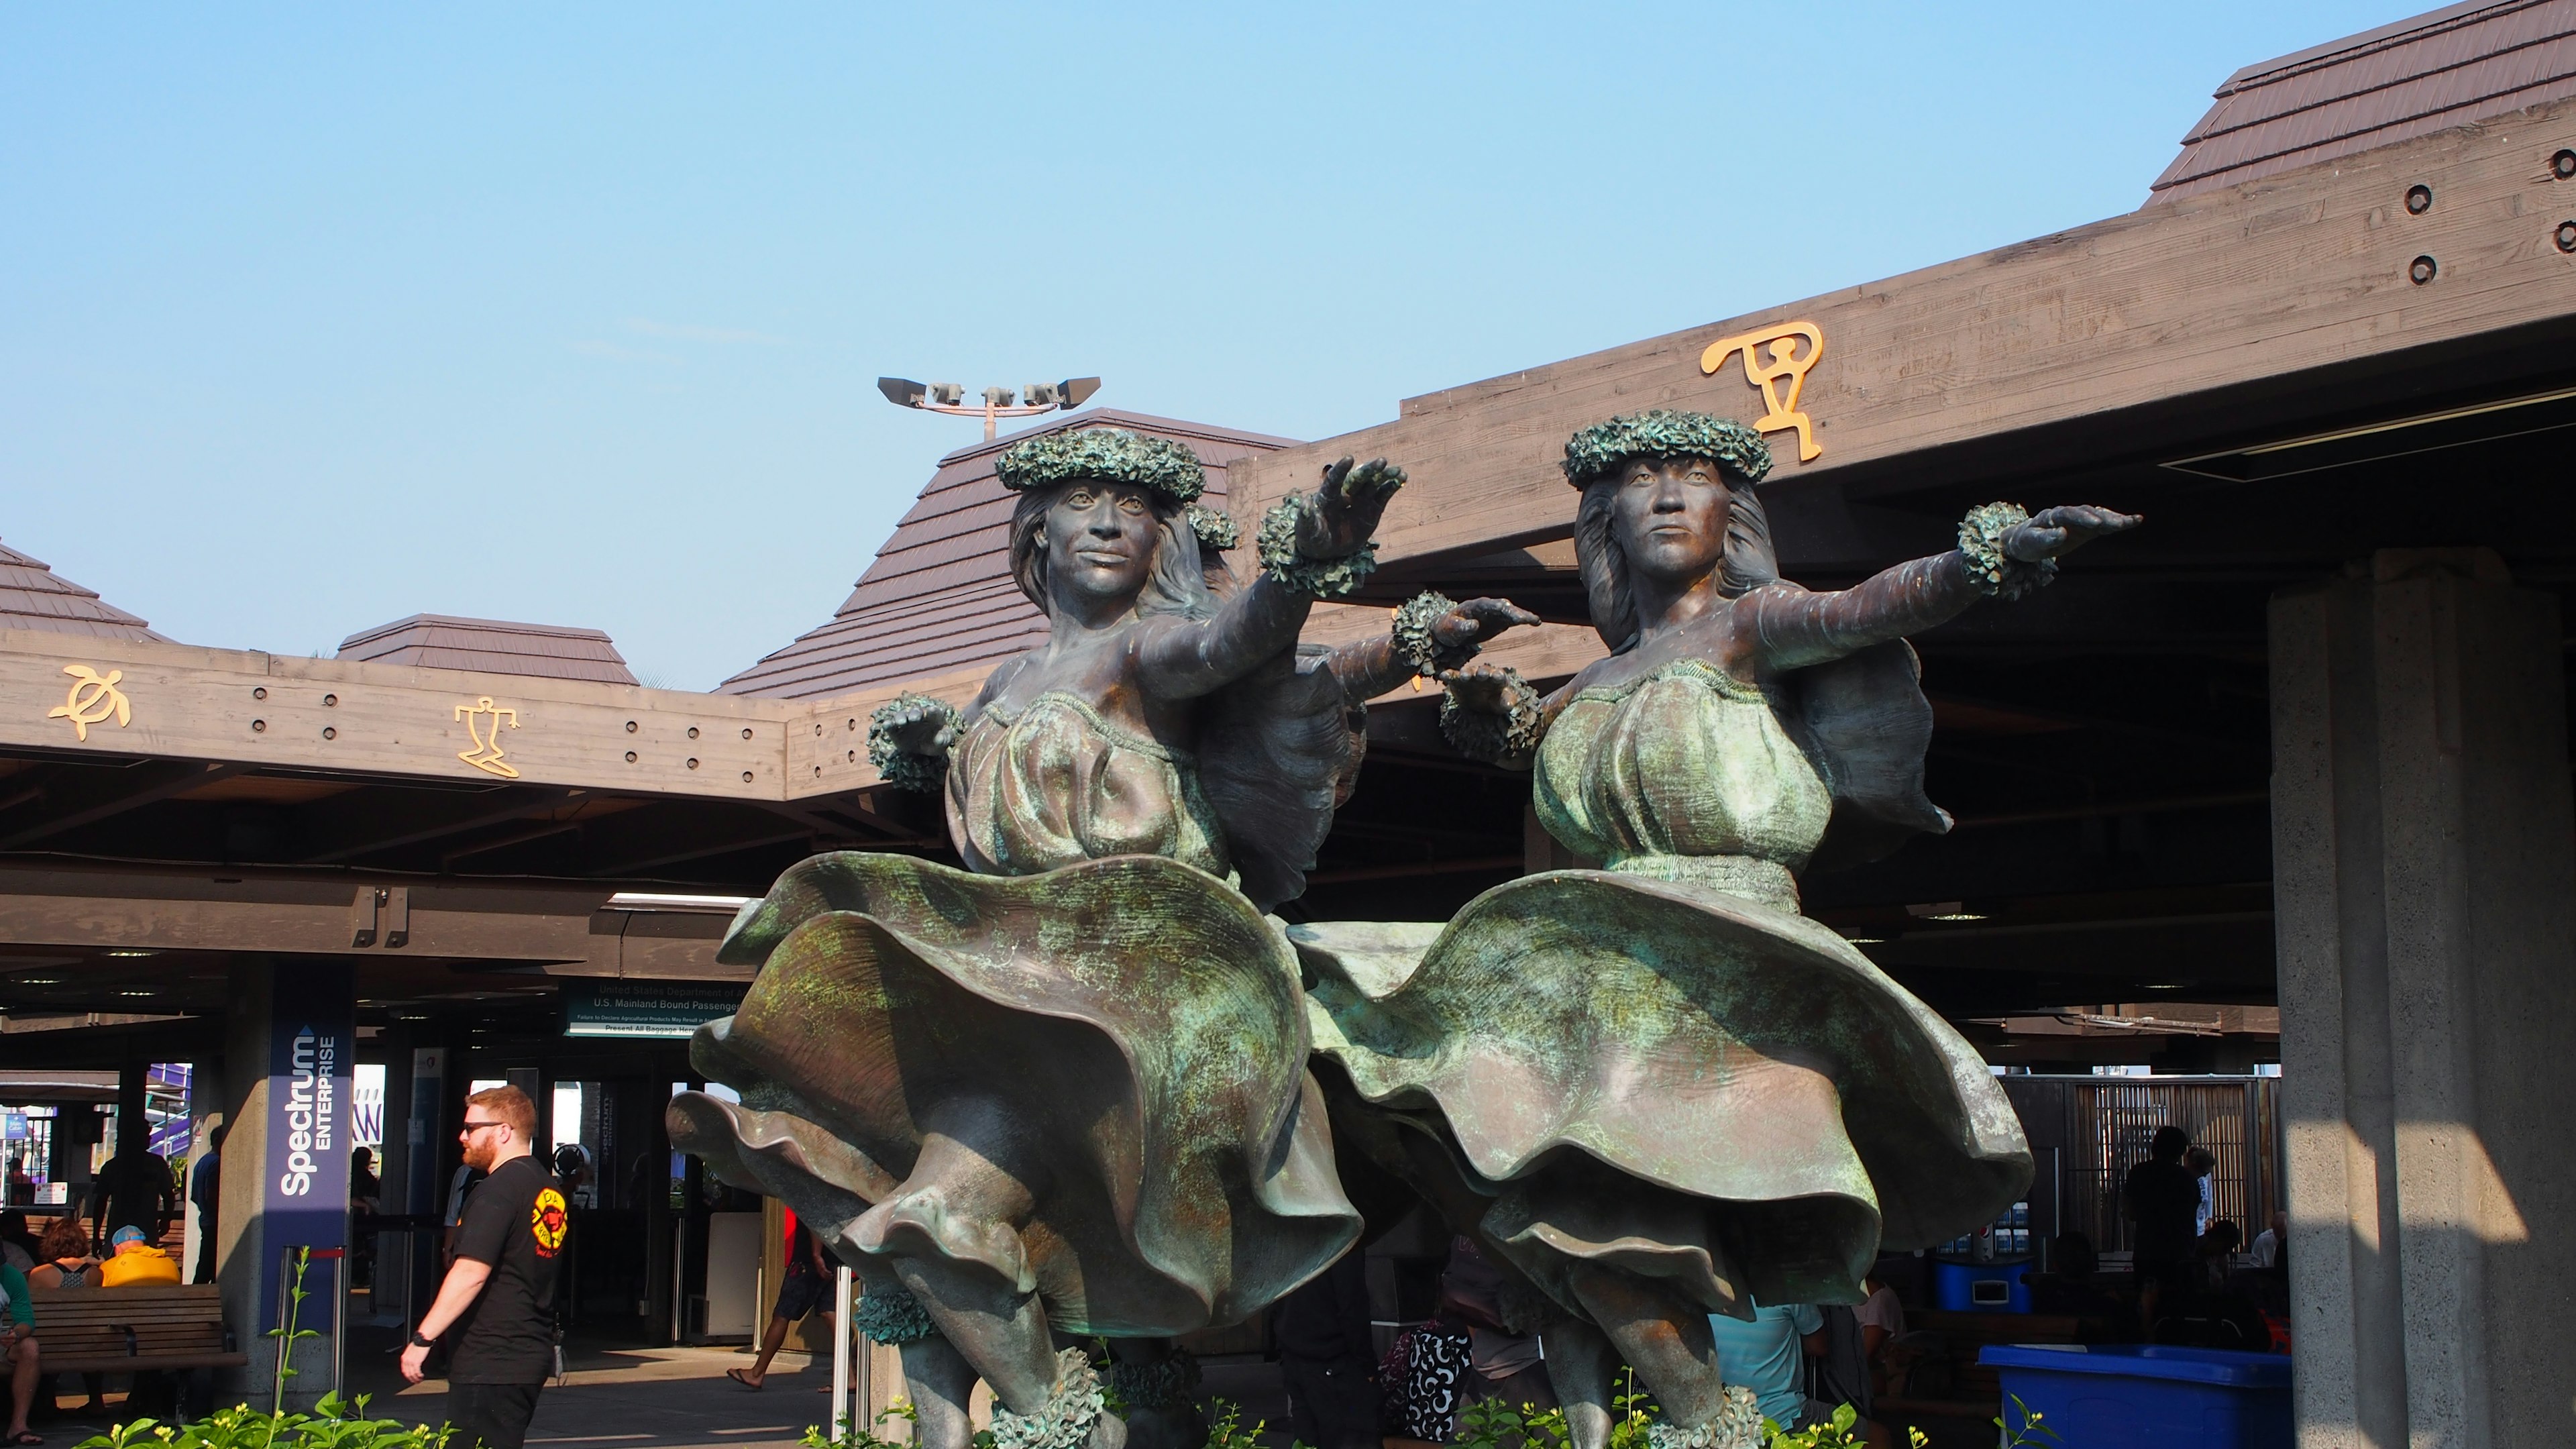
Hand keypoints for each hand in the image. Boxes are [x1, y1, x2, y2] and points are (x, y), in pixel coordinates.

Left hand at [400, 1341, 429, 1383]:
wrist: (422, 1340)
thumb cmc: (418, 1343)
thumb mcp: (410, 1351)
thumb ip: (409, 1358)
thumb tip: (411, 1363)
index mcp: (404, 1358)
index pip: (404, 1370)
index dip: (407, 1376)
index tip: (411, 1378)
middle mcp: (406, 1361)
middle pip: (408, 1374)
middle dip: (411, 1379)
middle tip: (415, 1381)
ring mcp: (411, 1362)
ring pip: (412, 1374)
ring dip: (416, 1378)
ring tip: (419, 1380)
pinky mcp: (417, 1362)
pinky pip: (417, 1372)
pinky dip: (419, 1376)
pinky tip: (421, 1376)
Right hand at [880, 699, 956, 756]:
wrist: (923, 749)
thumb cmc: (936, 743)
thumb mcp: (943, 743)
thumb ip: (945, 739)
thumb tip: (940, 738)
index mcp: (933, 717)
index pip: (934, 712)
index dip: (933, 711)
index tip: (932, 710)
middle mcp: (918, 716)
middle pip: (916, 711)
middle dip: (914, 714)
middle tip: (914, 718)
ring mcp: (906, 721)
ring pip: (902, 715)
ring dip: (900, 717)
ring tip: (900, 722)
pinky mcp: (895, 730)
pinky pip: (891, 726)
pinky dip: (888, 724)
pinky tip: (886, 725)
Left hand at [1300, 456, 1404, 558]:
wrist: (1327, 548)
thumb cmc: (1313, 537)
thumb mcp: (1308, 531)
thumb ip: (1307, 518)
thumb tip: (1305, 503)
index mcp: (1327, 497)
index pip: (1334, 480)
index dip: (1341, 470)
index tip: (1349, 458)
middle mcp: (1344, 494)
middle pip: (1358, 479)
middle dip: (1369, 470)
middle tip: (1382, 462)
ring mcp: (1359, 500)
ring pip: (1373, 484)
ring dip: (1385, 476)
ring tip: (1397, 471)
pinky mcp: (1372, 508)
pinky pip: (1383, 495)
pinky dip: (1392, 486)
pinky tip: (1402, 477)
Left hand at [1433, 598, 1540, 651]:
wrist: (1445, 631)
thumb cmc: (1446, 628)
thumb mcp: (1450, 628)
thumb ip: (1462, 626)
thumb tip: (1474, 625)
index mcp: (1474, 606)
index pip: (1491, 605)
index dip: (1503, 609)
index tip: (1513, 614)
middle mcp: (1486, 607)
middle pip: (1504, 607)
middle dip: (1516, 612)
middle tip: (1529, 619)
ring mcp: (1493, 614)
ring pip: (1511, 613)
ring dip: (1523, 616)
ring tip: (1536, 621)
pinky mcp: (1497, 622)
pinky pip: (1512, 620)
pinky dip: (1522, 620)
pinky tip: (1535, 622)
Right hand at [1438, 661, 1520, 714]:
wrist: (1481, 703)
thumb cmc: (1495, 701)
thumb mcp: (1503, 704)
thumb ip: (1507, 702)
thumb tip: (1509, 705)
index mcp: (1497, 678)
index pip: (1498, 674)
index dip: (1497, 675)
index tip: (1497, 676)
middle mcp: (1483, 674)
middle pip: (1483, 670)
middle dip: (1482, 672)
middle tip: (1481, 674)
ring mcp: (1470, 676)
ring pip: (1467, 671)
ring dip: (1465, 672)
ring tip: (1463, 676)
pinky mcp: (1458, 680)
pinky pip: (1452, 675)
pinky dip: (1448, 674)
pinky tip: (1443, 675)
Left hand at [2005, 505, 2139, 561]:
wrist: (2025, 540)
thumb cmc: (2026, 542)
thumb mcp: (2031, 543)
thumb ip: (2046, 538)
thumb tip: (2062, 534)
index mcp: (2052, 516)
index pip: (2069, 513)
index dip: (2082, 517)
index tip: (2095, 523)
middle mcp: (2068, 514)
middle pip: (2088, 512)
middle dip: (2104, 517)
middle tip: (2120, 524)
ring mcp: (2078, 520)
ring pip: (2098, 516)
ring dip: (2115, 518)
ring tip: (2133, 521)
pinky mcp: (2086, 529)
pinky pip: (2103, 524)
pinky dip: (2118, 522)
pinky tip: (2135, 521)